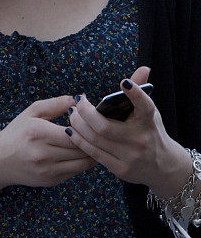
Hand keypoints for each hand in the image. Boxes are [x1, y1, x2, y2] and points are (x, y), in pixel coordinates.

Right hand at [0, 96, 96, 187]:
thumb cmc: (17, 133)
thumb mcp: (31, 113)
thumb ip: (55, 104)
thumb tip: (79, 99)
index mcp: (38, 133)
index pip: (74, 134)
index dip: (87, 128)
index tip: (90, 122)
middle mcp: (42, 153)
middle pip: (81, 149)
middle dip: (93, 140)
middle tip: (99, 133)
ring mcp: (47, 169)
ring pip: (83, 163)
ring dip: (92, 153)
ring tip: (94, 143)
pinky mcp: (51, 180)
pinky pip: (76, 171)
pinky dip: (82, 162)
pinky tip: (81, 153)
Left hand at [67, 66, 191, 197]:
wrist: (164, 168)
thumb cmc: (151, 132)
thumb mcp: (150, 113)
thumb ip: (141, 91)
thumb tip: (144, 68)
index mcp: (148, 121)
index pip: (145, 106)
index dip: (135, 94)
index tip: (123, 83)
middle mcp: (140, 139)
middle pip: (103, 126)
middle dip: (84, 111)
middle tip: (77, 102)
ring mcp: (130, 156)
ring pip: (94, 138)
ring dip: (77, 124)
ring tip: (72, 114)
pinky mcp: (121, 169)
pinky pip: (93, 152)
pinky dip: (79, 139)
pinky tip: (72, 130)